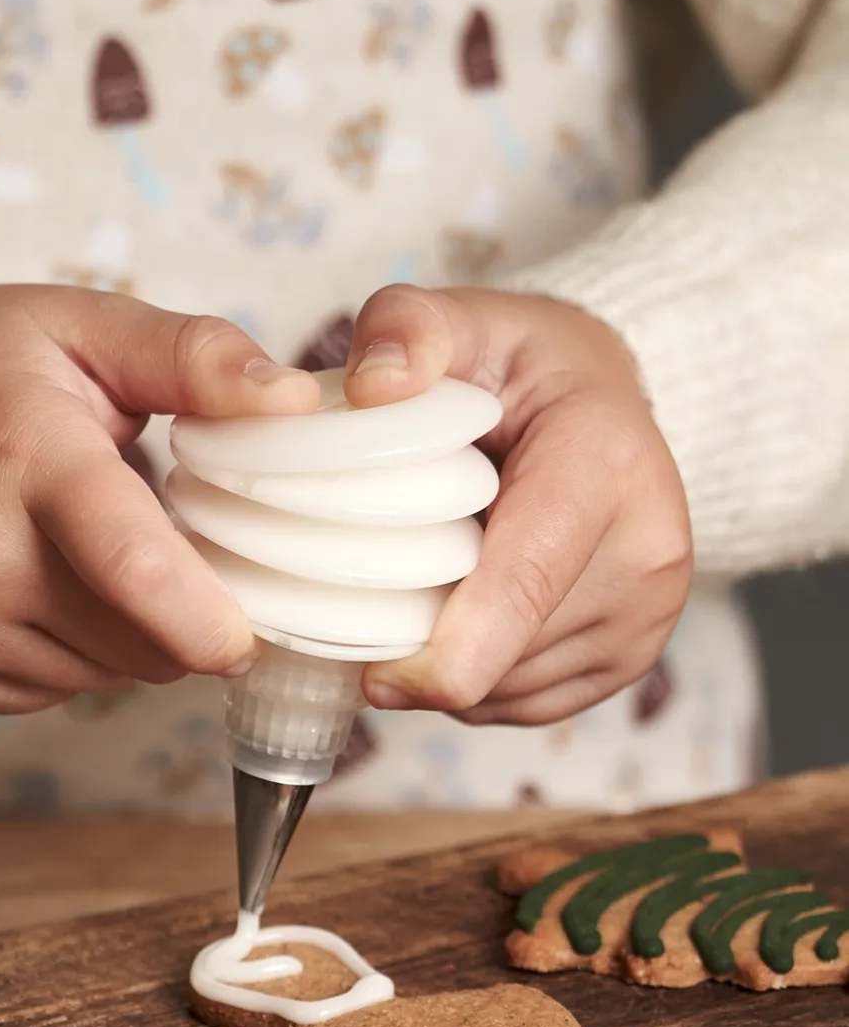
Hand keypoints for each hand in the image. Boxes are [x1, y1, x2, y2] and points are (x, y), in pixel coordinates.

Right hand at [0, 287, 318, 712]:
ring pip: (101, 677)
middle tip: (162, 541)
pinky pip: (50, 692)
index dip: (208, 620)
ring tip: (78, 550)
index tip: (250, 636)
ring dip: (126, 633)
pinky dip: (69, 652)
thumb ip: (194, 356)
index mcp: (21, 452)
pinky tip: (34, 583)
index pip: (131, 565)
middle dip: (181, 612)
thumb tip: (296, 402)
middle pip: (135, 639)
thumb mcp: (81, 324)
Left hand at [343, 286, 693, 724]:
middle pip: (503, 655)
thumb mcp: (459, 320)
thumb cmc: (517, 367)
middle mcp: (649, 548)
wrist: (603, 400)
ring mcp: (651, 610)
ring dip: (450, 666)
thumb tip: (374, 385)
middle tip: (390, 583)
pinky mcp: (638, 656)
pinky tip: (470, 616)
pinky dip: (481, 683)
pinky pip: (526, 706)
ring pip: (509, 691)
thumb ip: (406, 328)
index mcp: (604, 465)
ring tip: (438, 584)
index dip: (440, 659)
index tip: (376, 676)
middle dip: (427, 647)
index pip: (520, 591)